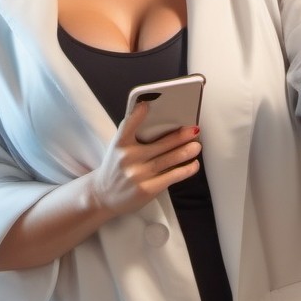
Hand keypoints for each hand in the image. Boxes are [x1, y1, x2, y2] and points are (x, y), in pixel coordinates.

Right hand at [89, 100, 200, 216]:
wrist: (103, 197)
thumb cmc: (118, 168)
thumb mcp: (120, 150)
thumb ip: (135, 137)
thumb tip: (166, 125)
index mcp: (120, 145)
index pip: (128, 126)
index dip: (138, 114)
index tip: (147, 103)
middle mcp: (128, 159)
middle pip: (159, 144)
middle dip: (180, 136)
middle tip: (195, 130)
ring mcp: (137, 175)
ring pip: (168, 160)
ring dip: (186, 152)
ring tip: (197, 146)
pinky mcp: (146, 190)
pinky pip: (171, 177)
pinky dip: (185, 170)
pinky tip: (193, 165)